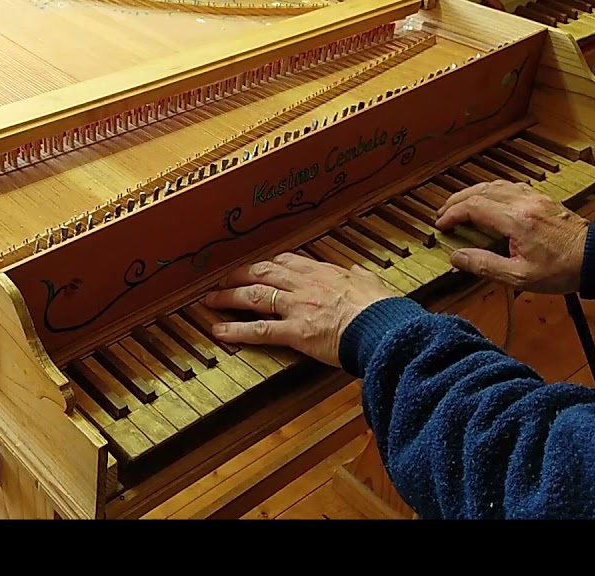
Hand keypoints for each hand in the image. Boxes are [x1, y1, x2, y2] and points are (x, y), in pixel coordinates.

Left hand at [202, 253, 397, 367]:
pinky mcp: (295, 332)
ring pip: (254, 296)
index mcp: (325, 273)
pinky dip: (236, 330)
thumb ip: (361, 278)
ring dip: (229, 296)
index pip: (288, 262)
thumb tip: (359, 273)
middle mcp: (306, 285)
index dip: (268, 264)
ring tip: (210, 300)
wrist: (384, 328)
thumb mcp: (374, 284)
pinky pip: (259, 330)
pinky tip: (219, 330)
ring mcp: (297, 307)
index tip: (258, 267)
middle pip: (263, 273)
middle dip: (240, 274)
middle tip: (223, 279)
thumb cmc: (383, 310)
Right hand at [435, 180, 587, 293]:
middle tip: (443, 213)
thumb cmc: (562, 270)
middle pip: (481, 191)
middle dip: (457, 201)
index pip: (473, 207)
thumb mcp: (520, 277)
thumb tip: (457, 257)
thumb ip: (485, 265)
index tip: (441, 225)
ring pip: (495, 185)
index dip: (452, 214)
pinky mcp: (543, 200)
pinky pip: (511, 186)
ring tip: (460, 205)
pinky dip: (492, 191)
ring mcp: (535, 198)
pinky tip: (489, 200)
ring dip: (473, 193)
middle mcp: (524, 202)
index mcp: (516, 220)